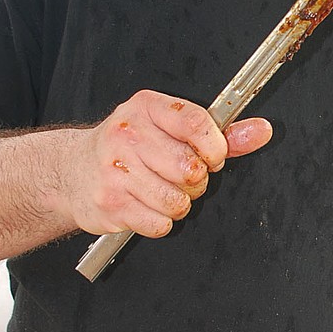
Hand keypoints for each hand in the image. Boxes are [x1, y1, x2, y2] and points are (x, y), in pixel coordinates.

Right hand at [59, 90, 271, 237]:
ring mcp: (116, 170)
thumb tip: (261, 131)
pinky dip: (161, 221)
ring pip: (177, 200)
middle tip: (182, 176)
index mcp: (147, 108)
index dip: (215, 148)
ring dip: (179, 203)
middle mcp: (128, 135)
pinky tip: (147, 205)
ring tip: (163, 190)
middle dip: (196, 180)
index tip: (213, 157)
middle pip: (190, 169)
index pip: (196, 123)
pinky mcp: (111, 204)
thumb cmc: (129, 147)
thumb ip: (220, 133)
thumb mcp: (170, 127)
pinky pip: (159, 223)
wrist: (71, 171)